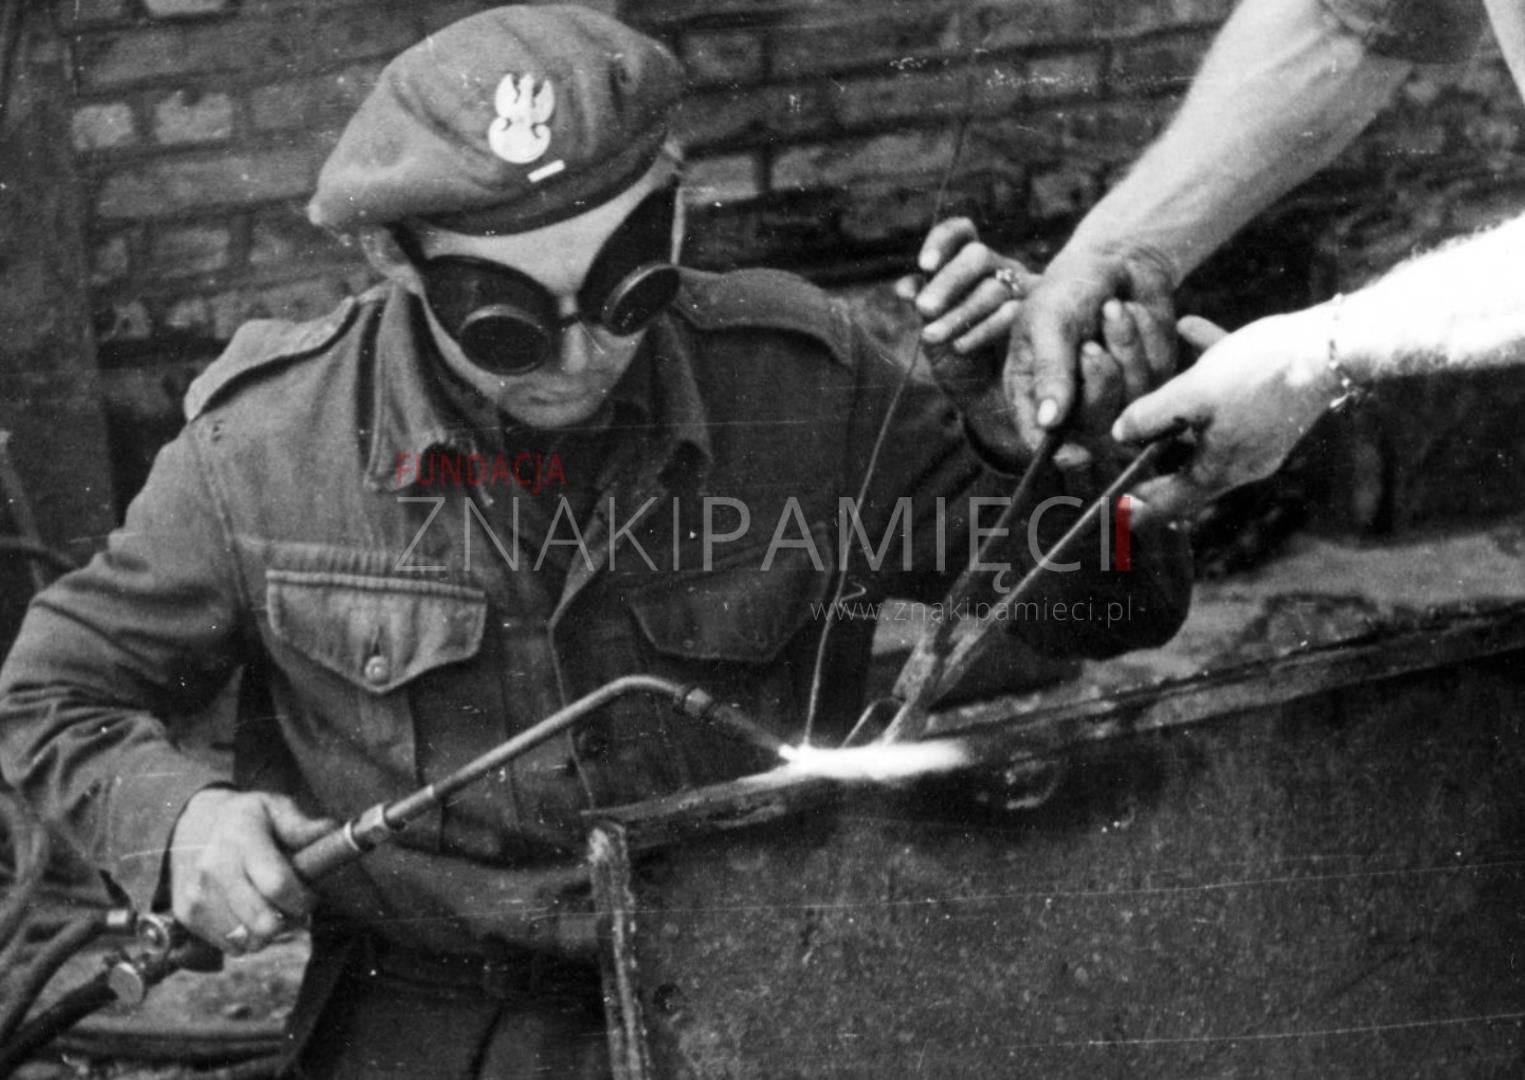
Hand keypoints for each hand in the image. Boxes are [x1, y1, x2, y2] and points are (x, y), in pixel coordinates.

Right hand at [169, 788, 334, 953]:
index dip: (302, 899)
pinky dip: (246, 938)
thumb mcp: (273, 808)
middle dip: (289, 920)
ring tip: (271, 909)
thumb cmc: (244, 819)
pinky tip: (247, 915)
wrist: (188, 825)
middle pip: (263, 922)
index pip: (278, 885)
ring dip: (268, 932)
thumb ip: (302, 825)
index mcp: (240, 838)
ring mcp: (197, 894)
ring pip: (248, 940)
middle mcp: (214, 868)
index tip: (310, 896)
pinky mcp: (186, 915)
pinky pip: (229, 946)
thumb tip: (331, 832)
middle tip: (292, 906)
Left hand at [896, 217, 1034, 356]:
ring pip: (992, 288)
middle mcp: (999, 270)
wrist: (988, 403)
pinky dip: (981, 330)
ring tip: (930, 336)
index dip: (942, 241)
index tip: (924, 266)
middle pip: (977, 256)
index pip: (961, 233)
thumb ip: (923, 306)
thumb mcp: (934, 333)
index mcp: (970, 266)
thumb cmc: (959, 361)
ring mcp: (1022, 291)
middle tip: (923, 308)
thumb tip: (906, 287)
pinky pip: (1011, 314)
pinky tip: (959, 346)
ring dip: (958, 313)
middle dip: (948, 282)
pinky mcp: (1036, 318)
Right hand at [1007, 241, 1176, 462]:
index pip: (1040, 439)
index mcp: (1033, 390)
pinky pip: (1156, 375)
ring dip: (1123, 348)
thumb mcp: (1049, 321)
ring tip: (1112, 309)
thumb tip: (1048, 422)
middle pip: (1093, 425)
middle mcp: (1071, 401)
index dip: (1059, 453)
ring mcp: (1113, 392)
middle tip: (1091, 343)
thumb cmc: (1069, 287)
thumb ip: (1049, 371)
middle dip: (1098, 381)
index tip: (1079, 455)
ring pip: (1129, 399)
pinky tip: (1132, 313)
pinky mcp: (1149, 378)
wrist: (1117, 256)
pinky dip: (1145, 337)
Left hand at [1112, 311, 1335, 526]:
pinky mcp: (1278, 407)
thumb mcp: (1191, 395)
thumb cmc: (1258, 373)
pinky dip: (1210, 371)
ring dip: (1179, 414)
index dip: (1141, 510)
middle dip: (1157, 464)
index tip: (1117, 515)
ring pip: (1209, 428)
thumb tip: (1119, 435)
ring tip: (1152, 399)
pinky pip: (1234, 393)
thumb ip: (1150, 417)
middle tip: (1128, 463)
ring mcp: (1264, 436)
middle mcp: (1244, 462)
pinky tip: (1191, 328)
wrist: (1332, 346)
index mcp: (1220, 469)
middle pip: (1189, 471)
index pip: (1172, 503)